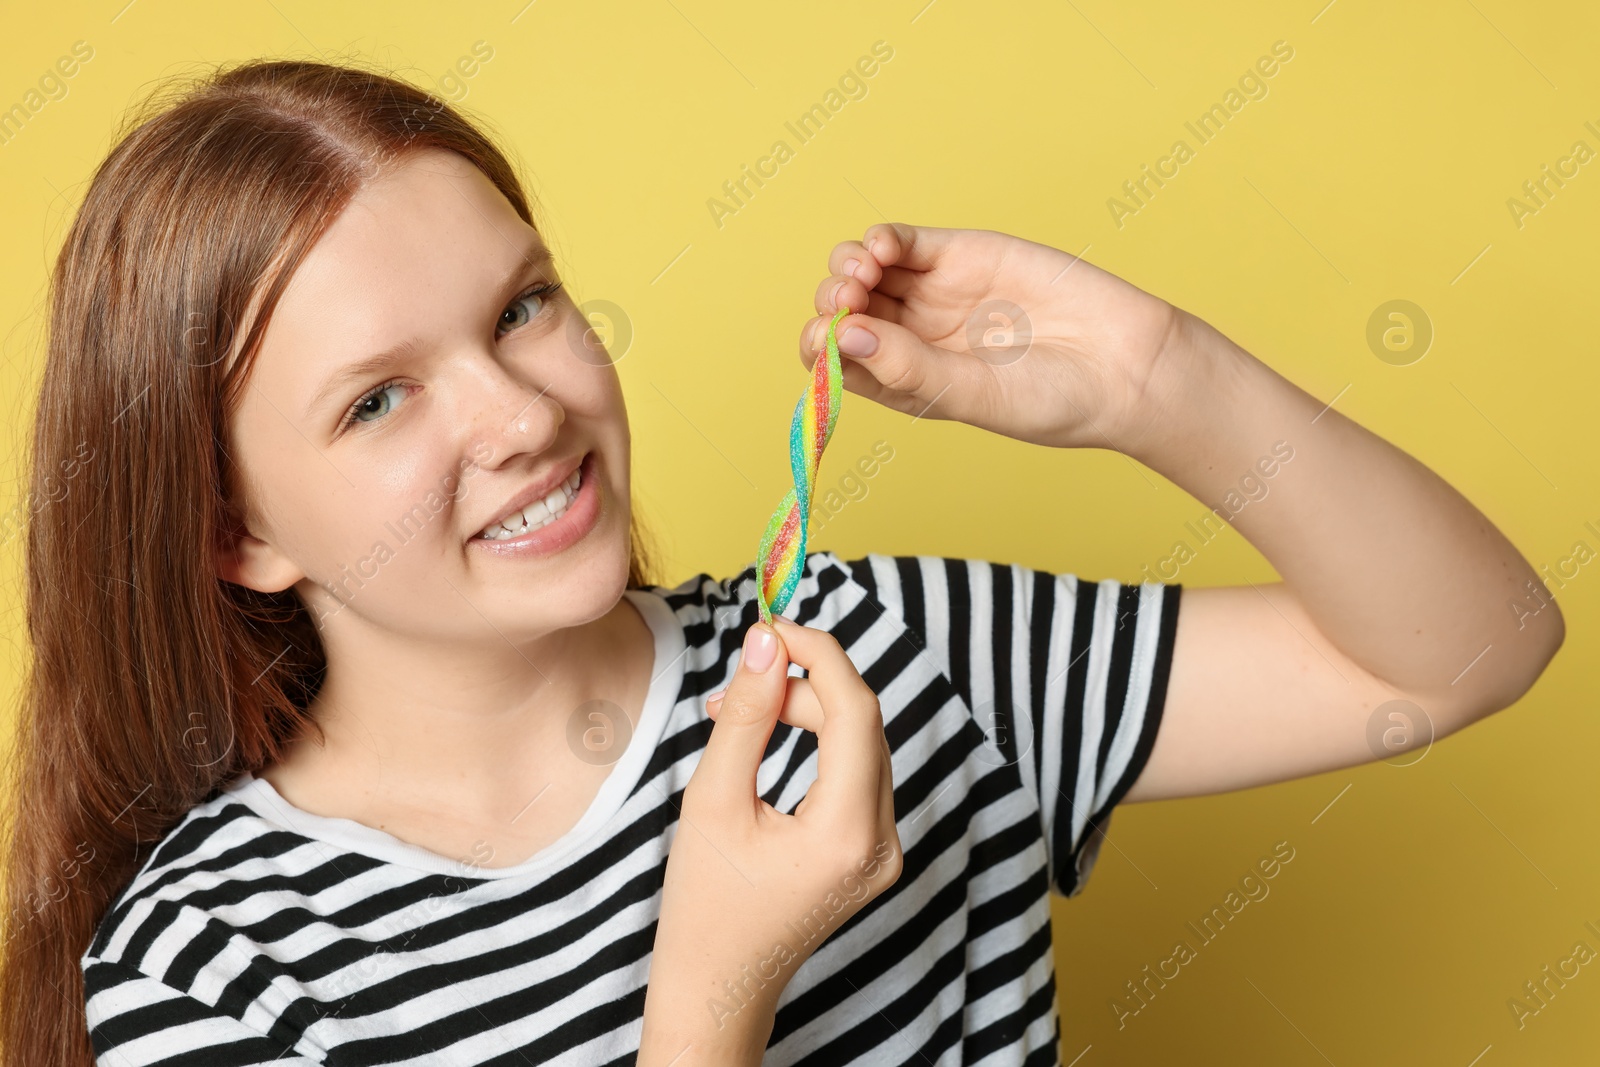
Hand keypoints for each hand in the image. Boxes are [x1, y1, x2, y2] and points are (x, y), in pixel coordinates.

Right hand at [638, 619, 901, 1064]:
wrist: (718, 985)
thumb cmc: (704, 905)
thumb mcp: (713, 800)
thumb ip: (745, 715)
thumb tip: (766, 641)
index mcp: (847, 833)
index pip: (856, 710)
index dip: (819, 655)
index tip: (774, 627)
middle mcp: (882, 842)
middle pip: (862, 724)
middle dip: (806, 686)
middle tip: (742, 680)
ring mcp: (884, 851)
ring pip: (862, 745)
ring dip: (810, 712)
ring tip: (744, 712)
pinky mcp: (873, 852)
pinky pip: (857, 774)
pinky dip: (819, 745)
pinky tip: (772, 739)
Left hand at [799, 223, 1188, 453]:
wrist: (1123, 365)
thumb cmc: (1051, 399)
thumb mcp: (971, 395)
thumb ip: (906, 367)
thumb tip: (844, 335)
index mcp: (903, 383)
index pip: (834, 361)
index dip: (821, 346)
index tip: (835, 338)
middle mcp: (909, 339)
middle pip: (839, 311)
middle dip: (831, 302)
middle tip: (851, 300)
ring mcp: (930, 295)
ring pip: (860, 272)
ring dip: (847, 267)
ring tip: (866, 274)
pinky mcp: (959, 256)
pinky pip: (901, 242)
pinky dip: (881, 239)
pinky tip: (884, 249)